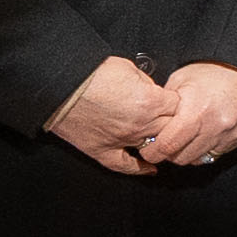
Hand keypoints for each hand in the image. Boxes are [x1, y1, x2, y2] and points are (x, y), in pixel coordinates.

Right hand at [45, 56, 168, 175]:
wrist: (58, 84)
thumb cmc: (90, 72)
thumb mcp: (127, 67)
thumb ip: (146, 83)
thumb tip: (153, 92)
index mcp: (149, 101)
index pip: (178, 106)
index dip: (176, 102)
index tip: (172, 101)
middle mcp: (140, 124)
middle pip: (171, 128)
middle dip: (173, 122)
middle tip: (170, 117)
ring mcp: (122, 140)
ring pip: (154, 147)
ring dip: (159, 141)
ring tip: (163, 138)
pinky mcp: (102, 150)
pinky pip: (126, 166)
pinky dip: (140, 169)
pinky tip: (151, 168)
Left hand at [143, 62, 236, 167]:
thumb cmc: (214, 70)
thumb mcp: (181, 80)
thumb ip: (164, 105)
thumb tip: (151, 122)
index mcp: (195, 112)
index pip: (167, 146)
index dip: (153, 151)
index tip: (148, 150)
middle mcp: (214, 127)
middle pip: (181, 158)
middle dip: (168, 154)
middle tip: (164, 144)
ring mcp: (230, 135)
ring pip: (199, 159)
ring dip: (187, 153)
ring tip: (183, 140)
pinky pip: (216, 153)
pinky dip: (205, 149)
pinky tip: (202, 136)